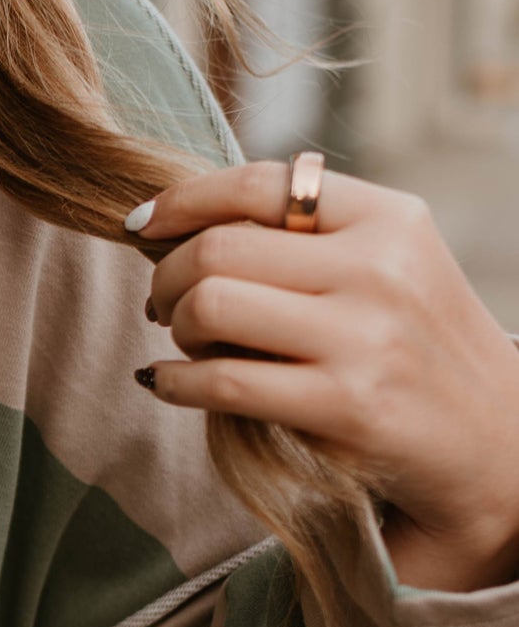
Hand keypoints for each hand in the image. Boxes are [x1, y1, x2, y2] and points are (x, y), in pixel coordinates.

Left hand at [129, 162, 518, 592]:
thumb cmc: (417, 350)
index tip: (142, 225)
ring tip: (184, 342)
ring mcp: (363, 338)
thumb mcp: (390, 266)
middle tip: (162, 303)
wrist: (494, 444)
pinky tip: (166, 382)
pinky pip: (222, 381)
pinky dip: (174, 380)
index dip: (182, 200)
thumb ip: (310, 236)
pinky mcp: (344, 406)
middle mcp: (379, 268)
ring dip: (175, 326)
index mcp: (389, 218)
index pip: (259, 183)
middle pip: (220, 247)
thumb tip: (184, 220)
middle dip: (167, 275)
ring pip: (212, 305)